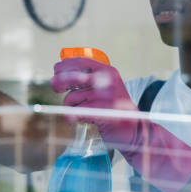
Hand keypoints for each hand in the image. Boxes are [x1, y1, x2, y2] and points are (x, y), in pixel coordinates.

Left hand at [51, 57, 190, 191]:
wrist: (134, 130)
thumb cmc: (114, 108)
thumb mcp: (107, 87)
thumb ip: (90, 79)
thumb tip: (59, 74)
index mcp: (108, 71)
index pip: (80, 62)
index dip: (64, 66)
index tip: (56, 71)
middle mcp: (107, 81)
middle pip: (72, 77)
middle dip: (58, 82)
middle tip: (57, 88)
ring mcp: (104, 96)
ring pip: (71, 97)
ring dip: (69, 106)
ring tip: (78, 110)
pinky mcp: (100, 112)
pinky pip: (74, 112)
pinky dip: (71, 117)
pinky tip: (75, 119)